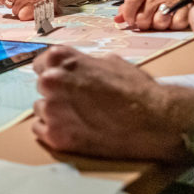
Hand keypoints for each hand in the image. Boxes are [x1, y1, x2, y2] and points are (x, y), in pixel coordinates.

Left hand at [32, 45, 193, 160]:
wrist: (153, 120)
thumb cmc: (136, 89)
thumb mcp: (109, 61)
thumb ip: (83, 63)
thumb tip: (75, 67)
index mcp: (61, 58)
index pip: (41, 64)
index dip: (54, 73)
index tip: (62, 81)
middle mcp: (51, 80)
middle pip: (42, 87)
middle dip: (57, 93)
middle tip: (78, 101)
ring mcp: (52, 109)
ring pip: (41, 109)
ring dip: (56, 112)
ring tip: (81, 117)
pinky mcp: (56, 136)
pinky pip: (40, 130)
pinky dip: (54, 131)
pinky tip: (75, 129)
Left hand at [113, 0, 189, 30]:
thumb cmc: (156, 0)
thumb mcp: (140, 1)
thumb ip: (127, 10)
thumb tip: (117, 19)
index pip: (131, 1)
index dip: (128, 14)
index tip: (130, 21)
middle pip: (143, 18)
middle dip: (145, 24)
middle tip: (149, 22)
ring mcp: (171, 2)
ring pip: (159, 22)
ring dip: (160, 26)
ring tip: (161, 21)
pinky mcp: (185, 9)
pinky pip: (176, 23)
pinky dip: (174, 26)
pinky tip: (173, 21)